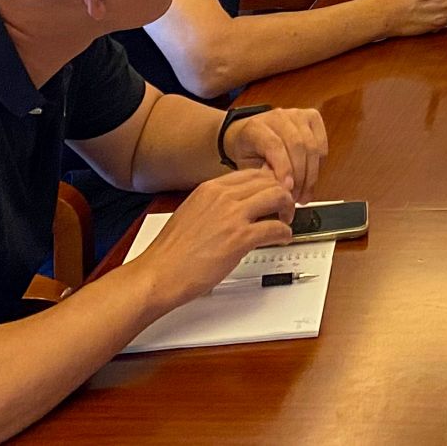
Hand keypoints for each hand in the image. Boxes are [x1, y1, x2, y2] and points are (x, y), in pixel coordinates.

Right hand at [135, 170, 295, 307]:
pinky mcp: (239, 238)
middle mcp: (222, 197)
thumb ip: (215, 204)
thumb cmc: (171, 251)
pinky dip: (285, 233)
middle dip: (282, 194)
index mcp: (210, 188)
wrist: (159, 273)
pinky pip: (275, 228)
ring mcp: (232, 216)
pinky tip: (282, 239)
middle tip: (283, 209)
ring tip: (284, 222)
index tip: (273, 193)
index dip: (268, 183)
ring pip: (278, 197)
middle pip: (269, 181)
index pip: (252, 173)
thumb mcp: (191, 212)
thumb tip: (236, 204)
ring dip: (287, 210)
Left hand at [222, 106, 327, 202]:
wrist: (251, 134)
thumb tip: (282, 186)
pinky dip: (319, 165)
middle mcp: (278, 116)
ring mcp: (297, 115)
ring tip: (304, 194)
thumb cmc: (248, 152)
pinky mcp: (312, 117)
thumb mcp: (247, 166)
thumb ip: (262, 174)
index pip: (275, 145)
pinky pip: (322, 145)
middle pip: (298, 146)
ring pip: (312, 146)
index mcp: (256, 126)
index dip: (284, 168)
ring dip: (311, 175)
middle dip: (300, 176)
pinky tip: (310, 179)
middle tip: (296, 198)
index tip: (287, 189)